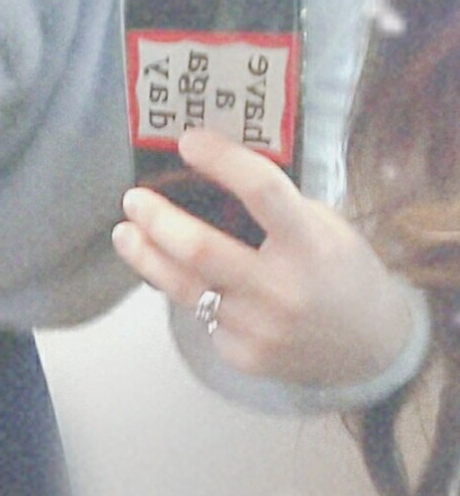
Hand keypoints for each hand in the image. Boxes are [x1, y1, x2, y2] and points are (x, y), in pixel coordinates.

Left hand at [112, 128, 414, 387]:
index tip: (188, 141)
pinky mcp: (242, 355)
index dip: (221, 160)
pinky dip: (190, 292)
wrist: (370, 349)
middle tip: (134, 201)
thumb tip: (214, 180)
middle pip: (200, 250)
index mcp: (309, 244)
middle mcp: (281, 289)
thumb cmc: (342, 274)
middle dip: (158, 221)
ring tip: (126, 234)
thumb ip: (278, 210)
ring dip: (147, 257)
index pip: (261, 191)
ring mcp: (258, 328)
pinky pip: (202, 316)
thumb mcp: (325, 230)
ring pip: (185, 289)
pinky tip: (180, 278)